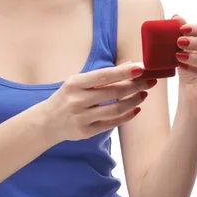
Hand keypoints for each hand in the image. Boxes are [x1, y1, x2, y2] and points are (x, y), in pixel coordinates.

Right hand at [39, 62, 156, 143]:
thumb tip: (130, 64)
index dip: (124, 72)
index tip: (141, 68)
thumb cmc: (67, 97)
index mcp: (74, 83)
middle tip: (150, 80)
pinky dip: (126, 116)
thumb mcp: (78, 82)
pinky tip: (136, 109)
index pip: (104, 76)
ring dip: (133, 101)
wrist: (47, 122)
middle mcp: (77, 100)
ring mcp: (81, 117)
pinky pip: (112, 124)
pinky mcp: (86, 132)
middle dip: (135, 86)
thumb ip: (103, 75)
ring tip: (144, 94)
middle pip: (113, 93)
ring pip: (115, 109)